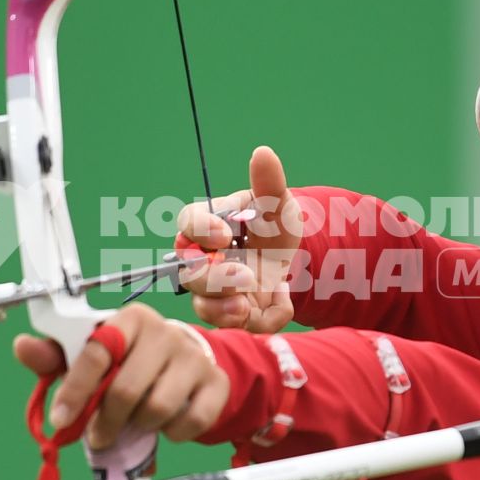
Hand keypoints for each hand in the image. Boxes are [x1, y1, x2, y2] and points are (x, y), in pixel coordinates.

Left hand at [13, 304, 229, 449]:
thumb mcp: (93, 353)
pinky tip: (163, 425)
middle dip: (105, 421)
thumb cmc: (131, 358)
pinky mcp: (216, 384)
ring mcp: (193, 358)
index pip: (97, 352)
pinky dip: (171, 434)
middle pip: (127, 389)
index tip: (60, 418)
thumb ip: (56, 355)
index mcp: (130, 319)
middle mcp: (164, 332)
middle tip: (97, 435)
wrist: (185, 359)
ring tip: (132, 423)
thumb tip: (22, 346)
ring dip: (137, 427)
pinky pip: (189, 422)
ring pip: (157, 409)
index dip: (75, 389)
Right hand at [178, 145, 299, 333]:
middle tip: (245, 277)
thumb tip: (263, 152)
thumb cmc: (271, 221)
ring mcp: (217, 291)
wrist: (291, 251)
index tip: (225, 235)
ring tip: (247, 308)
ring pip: (205, 307)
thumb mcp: (277, 202)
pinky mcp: (238, 314)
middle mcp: (203, 261)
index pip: (188, 226)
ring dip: (224, 311)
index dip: (201, 232)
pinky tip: (284, 297)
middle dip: (215, 280)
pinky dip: (267, 317)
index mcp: (206, 227)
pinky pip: (244, 326)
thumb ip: (269, 182)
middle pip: (190, 275)